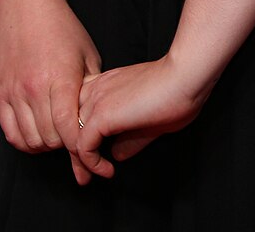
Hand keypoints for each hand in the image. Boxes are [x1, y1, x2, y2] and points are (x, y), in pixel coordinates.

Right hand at [0, 0, 99, 156]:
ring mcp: (14, 92)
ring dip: (46, 144)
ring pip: (29, 140)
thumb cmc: (63, 28)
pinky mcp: (0, 93)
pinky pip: (9, 132)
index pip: (69, 129)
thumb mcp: (88, 55)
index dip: (81, 146)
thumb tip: (98, 116)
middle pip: (50, 139)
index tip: (91, 150)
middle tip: (76, 138)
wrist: (27, 6)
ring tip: (58, 135)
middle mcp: (34, 88)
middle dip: (66, 145)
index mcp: (60, 78)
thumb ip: (92, 88)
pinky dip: (24, 141)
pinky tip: (37, 133)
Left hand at [68, 54, 210, 183]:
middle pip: (70, 123)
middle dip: (75, 151)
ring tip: (92, 177)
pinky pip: (81, 147)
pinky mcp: (101, 115)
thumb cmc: (177, 92)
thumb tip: (117, 155)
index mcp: (106, 84)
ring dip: (80, 161)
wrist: (185, 77)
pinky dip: (90, 164)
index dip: (82, 135)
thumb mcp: (150, 121)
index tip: (96, 156)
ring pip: (70, 135)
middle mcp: (96, 88)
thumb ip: (130, 137)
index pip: (79, 110)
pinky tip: (107, 170)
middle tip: (84, 175)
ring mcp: (96, 100)